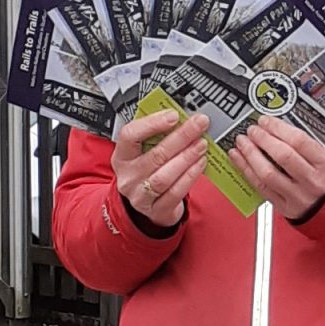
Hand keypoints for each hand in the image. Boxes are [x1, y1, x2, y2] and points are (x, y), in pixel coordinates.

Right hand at [112, 110, 208, 227]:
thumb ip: (158, 134)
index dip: (152, 124)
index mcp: (122, 156)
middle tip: (199, 125)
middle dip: (181, 137)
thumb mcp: (144, 151)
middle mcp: (128, 177)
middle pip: (155, 155)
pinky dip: (190, 176)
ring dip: (187, 157)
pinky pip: (175, 192)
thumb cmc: (148, 169)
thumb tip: (183, 116)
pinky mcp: (157, 209)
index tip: (173, 115)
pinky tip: (201, 163)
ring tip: (202, 144)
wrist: (147, 204)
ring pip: (164, 176)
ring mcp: (141, 196)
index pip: (130, 136)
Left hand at [228, 116, 324, 219]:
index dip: (278, 128)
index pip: (299, 141)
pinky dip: (246, 170)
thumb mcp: (324, 154)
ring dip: (250, 154)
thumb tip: (275, 125)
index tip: (265, 120)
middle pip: (283, 156)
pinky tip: (239, 158)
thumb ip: (303, 141)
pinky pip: (260, 187)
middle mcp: (312, 181)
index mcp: (324, 164)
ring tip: (242, 142)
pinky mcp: (283, 206)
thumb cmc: (324, 174)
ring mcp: (297, 196)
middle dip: (263, 139)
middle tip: (252, 130)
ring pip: (268, 173)